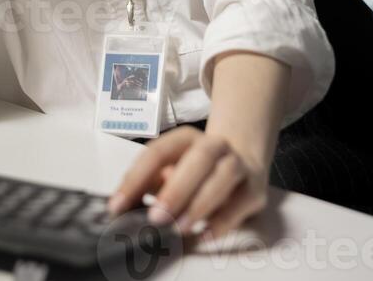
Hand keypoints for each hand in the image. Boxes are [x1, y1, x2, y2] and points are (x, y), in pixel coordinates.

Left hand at [108, 126, 268, 241]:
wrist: (243, 155)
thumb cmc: (195, 167)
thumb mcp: (171, 168)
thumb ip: (150, 183)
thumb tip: (123, 205)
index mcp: (185, 138)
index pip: (158, 152)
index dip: (136, 178)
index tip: (118, 205)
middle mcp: (214, 145)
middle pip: (197, 160)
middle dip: (176, 189)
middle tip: (155, 218)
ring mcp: (237, 164)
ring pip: (223, 176)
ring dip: (200, 203)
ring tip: (180, 228)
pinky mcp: (254, 189)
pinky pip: (241, 203)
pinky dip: (223, 221)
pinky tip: (205, 235)